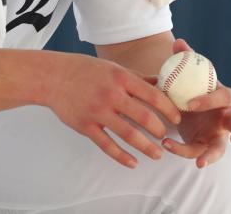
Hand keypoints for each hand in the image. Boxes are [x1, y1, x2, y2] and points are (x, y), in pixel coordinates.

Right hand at [46, 53, 181, 168]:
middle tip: (166, 137)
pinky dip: (122, 156)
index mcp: (121, 77)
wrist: (53, 77)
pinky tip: (133, 163)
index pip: (153, 95)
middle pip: (144, 117)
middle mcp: (111, 94)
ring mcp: (98, 112)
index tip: (177, 119)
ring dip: (146, 147)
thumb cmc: (85, 70)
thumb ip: (137, 77)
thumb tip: (161, 82)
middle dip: (159, 130)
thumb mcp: (113, 68)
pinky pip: (107, 145)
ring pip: (128, 134)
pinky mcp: (86, 126)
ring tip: (157, 155)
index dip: (168, 109)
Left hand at [160, 39, 230, 168]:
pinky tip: (167, 145)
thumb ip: (186, 58)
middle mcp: (226, 117)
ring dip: (212, 156)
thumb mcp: (188, 73)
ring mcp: (218, 134)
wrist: (185, 104)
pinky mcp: (205, 146)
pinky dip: (183, 150)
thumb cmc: (192, 86)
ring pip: (222, 148)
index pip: (226, 97)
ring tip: (201, 164)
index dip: (210, 100)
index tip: (190, 104)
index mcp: (223, 97)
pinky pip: (198, 152)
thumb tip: (179, 43)